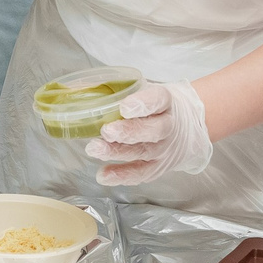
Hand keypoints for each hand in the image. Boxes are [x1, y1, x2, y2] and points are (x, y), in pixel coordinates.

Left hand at [86, 80, 211, 185]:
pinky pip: (141, 173)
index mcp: (167, 100)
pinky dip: (122, 175)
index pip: (158, 100)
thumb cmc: (155, 105)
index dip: (142, 104)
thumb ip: (117, 88)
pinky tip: (103, 175)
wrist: (186, 125)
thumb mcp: (145, 88)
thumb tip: (76, 87)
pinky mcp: (159, 166)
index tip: (124, 107)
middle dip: (128, 132)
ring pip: (143, 152)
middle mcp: (169, 126)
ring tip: (94, 149)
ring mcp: (165, 148)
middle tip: (106, 130)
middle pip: (153, 130)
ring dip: (117, 152)